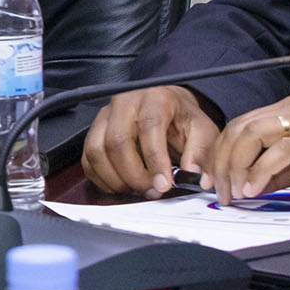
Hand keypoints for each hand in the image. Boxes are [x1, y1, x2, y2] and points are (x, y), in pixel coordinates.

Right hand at [82, 86, 217, 195]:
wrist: (165, 104)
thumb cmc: (181, 117)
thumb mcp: (201, 129)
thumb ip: (201, 152)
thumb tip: (193, 175)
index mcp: (155, 98)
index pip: (149, 127)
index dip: (155, 160)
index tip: (164, 185)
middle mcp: (125, 102)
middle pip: (116, 141)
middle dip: (133, 175)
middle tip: (152, 191)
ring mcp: (105, 116)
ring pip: (96, 150)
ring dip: (115, 179)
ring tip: (137, 190)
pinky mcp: (94, 130)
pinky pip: (87, 158)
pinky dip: (101, 178)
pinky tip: (121, 185)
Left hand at [202, 97, 289, 203]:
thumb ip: (283, 170)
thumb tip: (253, 185)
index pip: (240, 126)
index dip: (220, 153)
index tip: (213, 179)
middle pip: (239, 129)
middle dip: (221, 162)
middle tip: (218, 190)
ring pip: (253, 136)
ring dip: (236, 167)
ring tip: (234, 193)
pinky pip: (280, 152)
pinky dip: (261, 172)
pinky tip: (255, 190)